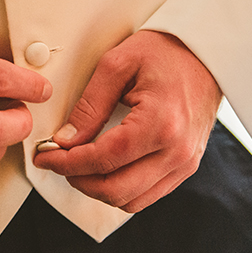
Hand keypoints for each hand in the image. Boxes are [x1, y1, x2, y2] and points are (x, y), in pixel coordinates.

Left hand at [33, 30, 221, 212]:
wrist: (206, 52)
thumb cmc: (165, 51)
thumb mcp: (117, 64)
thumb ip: (89, 106)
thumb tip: (65, 140)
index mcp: (160, 123)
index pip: (103, 159)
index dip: (66, 163)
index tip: (45, 155)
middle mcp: (177, 151)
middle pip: (116, 190)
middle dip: (78, 180)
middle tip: (58, 161)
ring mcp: (185, 163)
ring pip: (131, 201)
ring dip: (98, 189)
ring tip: (79, 165)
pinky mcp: (186, 166)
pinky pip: (148, 195)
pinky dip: (121, 188)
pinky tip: (105, 168)